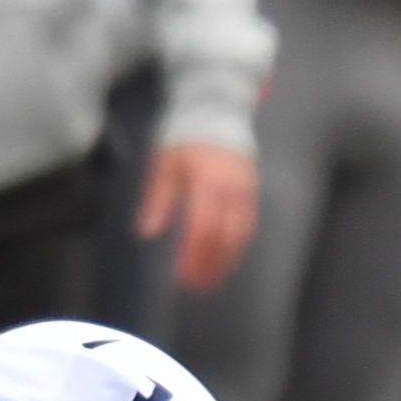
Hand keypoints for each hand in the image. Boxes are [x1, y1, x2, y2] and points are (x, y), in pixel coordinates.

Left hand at [139, 142, 259, 294]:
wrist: (217, 115)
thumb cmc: (184, 141)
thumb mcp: (163, 166)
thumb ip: (157, 200)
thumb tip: (147, 233)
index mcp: (207, 182)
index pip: (203, 227)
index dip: (194, 254)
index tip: (183, 276)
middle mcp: (232, 190)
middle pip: (225, 236)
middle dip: (210, 264)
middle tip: (196, 286)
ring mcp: (246, 193)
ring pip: (240, 235)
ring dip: (225, 261)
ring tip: (209, 280)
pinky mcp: (253, 195)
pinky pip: (248, 227)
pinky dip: (236, 247)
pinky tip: (224, 261)